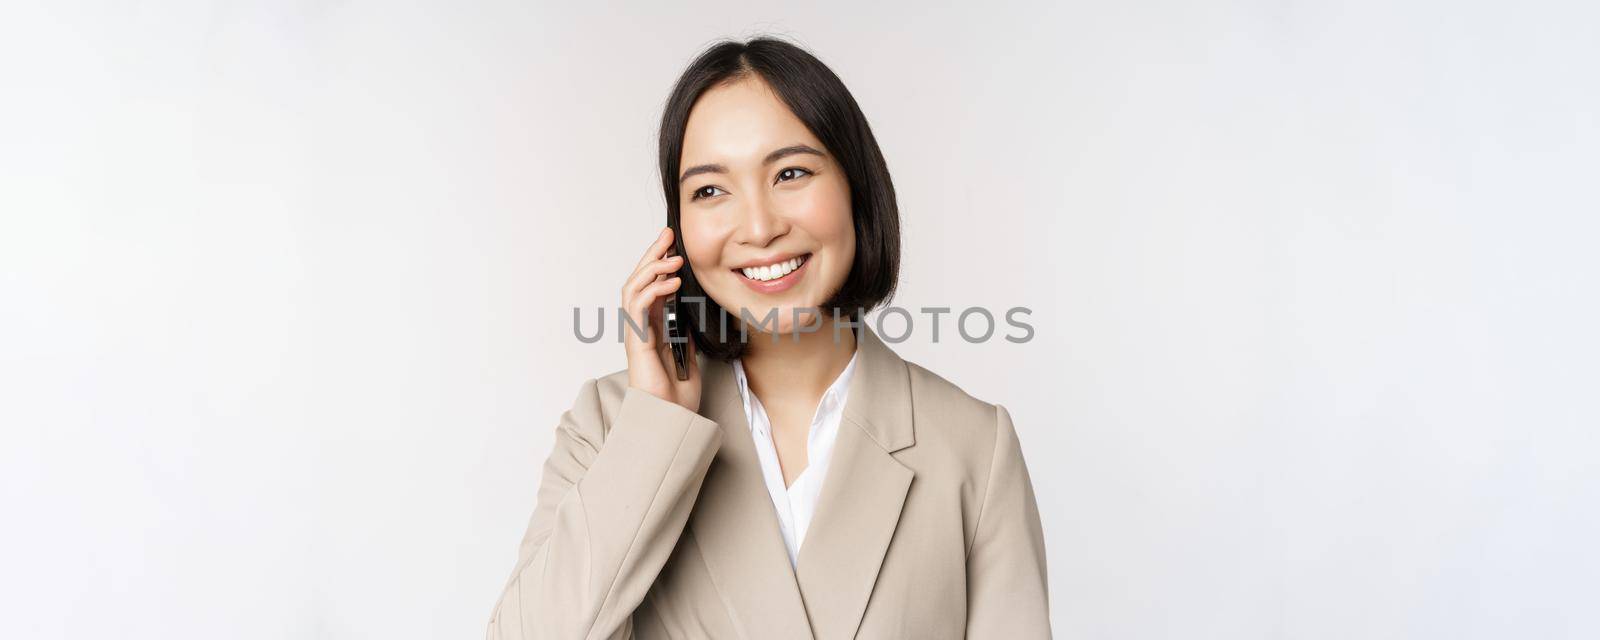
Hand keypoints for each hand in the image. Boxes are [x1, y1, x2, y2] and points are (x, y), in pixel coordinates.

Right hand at [622, 226, 700, 412]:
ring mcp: (635, 333)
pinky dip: (653, 290)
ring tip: (672, 257)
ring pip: (632, 288)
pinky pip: (639, 308)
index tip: (672, 244)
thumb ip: (686, 332)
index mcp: (652, 326)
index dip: (658, 262)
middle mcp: (640, 326)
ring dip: (652, 268)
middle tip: (667, 235)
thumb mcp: (689, 354)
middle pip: (638, 280)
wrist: (671, 418)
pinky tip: (671, 282)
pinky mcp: (636, 341)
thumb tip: (693, 311)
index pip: (650, 285)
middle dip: (652, 254)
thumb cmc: (677, 394)